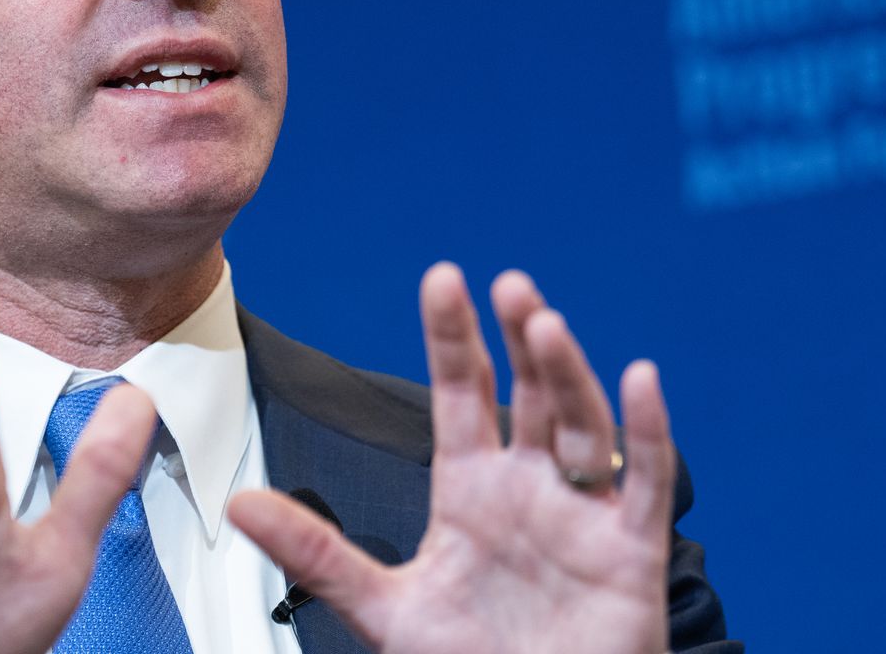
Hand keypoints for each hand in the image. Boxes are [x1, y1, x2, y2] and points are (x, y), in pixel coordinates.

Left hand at [229, 264, 675, 653]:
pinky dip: (647, 432)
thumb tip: (238, 504)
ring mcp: (583, 516)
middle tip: (507, 284)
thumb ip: (315, 552)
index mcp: (471, 489)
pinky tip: (641, 379)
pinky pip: (647, 484)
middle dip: (519, 338)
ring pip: (584, 426)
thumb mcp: (382, 608)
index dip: (454, 338)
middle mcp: (530, 488)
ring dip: (568, 374)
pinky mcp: (630, 554)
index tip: (442, 278)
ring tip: (543, 323)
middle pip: (529, 395)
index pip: (462, 395)